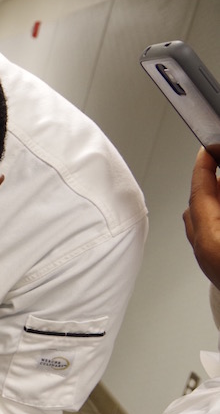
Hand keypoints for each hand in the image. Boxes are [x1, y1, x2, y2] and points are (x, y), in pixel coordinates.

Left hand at [183, 148, 219, 288]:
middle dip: (210, 183)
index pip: (200, 192)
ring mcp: (213, 265)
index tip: (209, 149)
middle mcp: (207, 254)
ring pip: (204, 224)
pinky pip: (214, 238)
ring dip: (215, 203)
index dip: (204, 166)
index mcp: (212, 240)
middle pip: (197, 207)